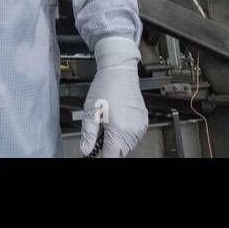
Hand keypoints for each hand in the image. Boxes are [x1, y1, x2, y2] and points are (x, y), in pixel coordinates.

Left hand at [80, 36, 147, 157]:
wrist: (119, 70)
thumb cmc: (105, 87)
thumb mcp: (90, 112)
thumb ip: (88, 134)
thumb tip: (85, 150)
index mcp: (120, 131)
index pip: (111, 157)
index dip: (100, 156)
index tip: (94, 153)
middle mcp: (133, 131)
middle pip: (119, 152)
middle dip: (107, 148)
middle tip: (97, 135)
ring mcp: (140, 127)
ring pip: (126, 145)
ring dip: (115, 141)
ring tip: (106, 124)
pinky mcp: (143, 121)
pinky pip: (132, 136)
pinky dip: (123, 134)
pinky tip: (116, 121)